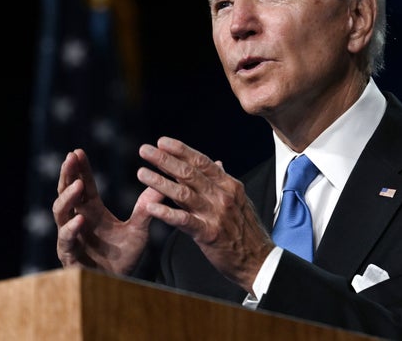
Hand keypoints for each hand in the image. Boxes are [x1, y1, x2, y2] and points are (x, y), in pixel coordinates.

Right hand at [53, 148, 163, 274]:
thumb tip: (161, 186)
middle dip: (68, 174)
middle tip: (72, 157)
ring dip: (68, 197)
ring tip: (78, 184)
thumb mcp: (139, 230)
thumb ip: (146, 209)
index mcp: (92, 212)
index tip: (78, 151)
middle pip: (67, 192)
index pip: (83, 185)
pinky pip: (66, 241)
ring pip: (61, 213)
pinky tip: (79, 220)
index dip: (80, 169)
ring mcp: (71, 237)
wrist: (120, 285)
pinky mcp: (69, 256)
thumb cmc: (124, 256)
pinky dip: (71, 230)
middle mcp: (78, 220)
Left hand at [138, 137, 274, 292]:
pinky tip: (150, 206)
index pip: (202, 162)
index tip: (162, 142)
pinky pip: (184, 220)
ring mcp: (216, 214)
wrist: (259, 259)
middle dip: (164, 160)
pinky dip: (166, 213)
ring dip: (160, 182)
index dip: (181, 150)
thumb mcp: (239, 200)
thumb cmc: (246, 230)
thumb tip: (217, 163)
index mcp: (229, 185)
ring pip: (183, 193)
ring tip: (142, 173)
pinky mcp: (209, 233)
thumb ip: (223, 182)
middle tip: (145, 150)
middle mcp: (223, 195)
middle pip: (189, 173)